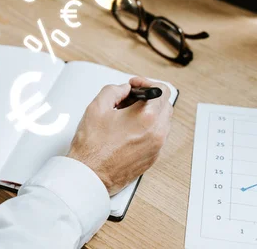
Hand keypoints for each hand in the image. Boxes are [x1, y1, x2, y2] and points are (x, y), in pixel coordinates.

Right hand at [68, 77, 172, 195]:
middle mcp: (156, 132)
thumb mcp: (97, 107)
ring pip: (163, 121)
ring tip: (128, 115)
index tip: (135, 86)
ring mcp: (157, 146)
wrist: (91, 174)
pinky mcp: (153, 157)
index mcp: (146, 117)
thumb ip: (113, 90)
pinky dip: (148, 128)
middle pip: (165, 105)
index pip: (161, 90)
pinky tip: (129, 129)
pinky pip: (158, 136)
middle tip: (130, 99)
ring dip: (150, 113)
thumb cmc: (92, 146)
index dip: (146, 83)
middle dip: (149, 98)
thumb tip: (123, 89)